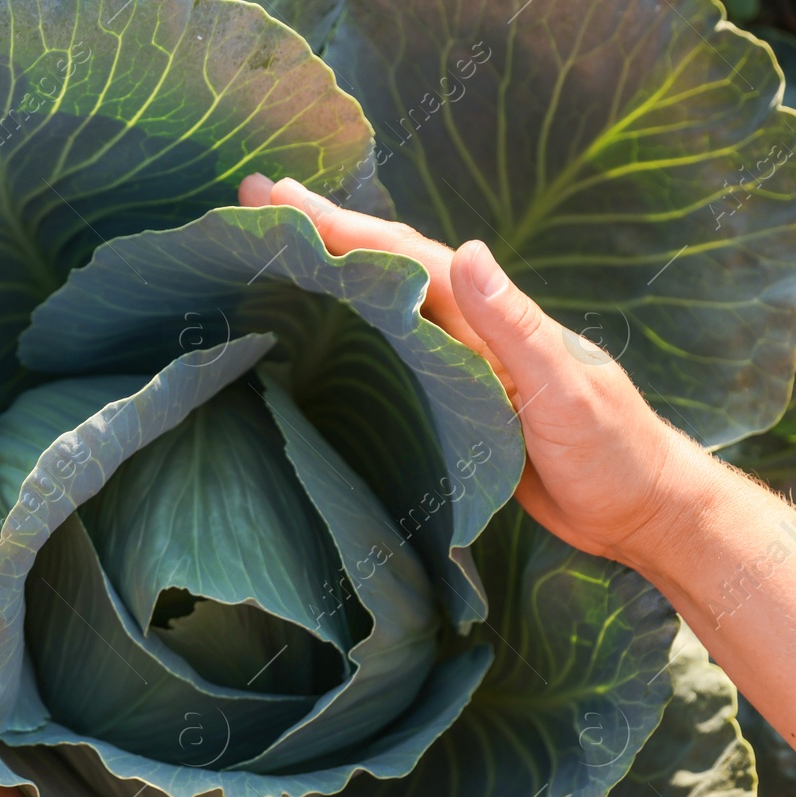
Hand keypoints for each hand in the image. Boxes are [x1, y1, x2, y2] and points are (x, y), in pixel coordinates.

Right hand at [238, 175, 712, 569]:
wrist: (637, 506)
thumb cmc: (611, 451)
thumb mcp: (566, 392)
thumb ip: (517, 327)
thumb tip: (466, 251)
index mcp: (490, 317)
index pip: (404, 255)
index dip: (341, 223)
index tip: (279, 194)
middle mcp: (471, 326)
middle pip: (386, 262)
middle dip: (323, 227)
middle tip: (253, 198)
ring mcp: (462, 359)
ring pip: (385, 297)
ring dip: (332, 266)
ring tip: (273, 242)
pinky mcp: (455, 397)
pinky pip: (393, 345)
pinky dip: (355, 321)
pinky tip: (325, 322)